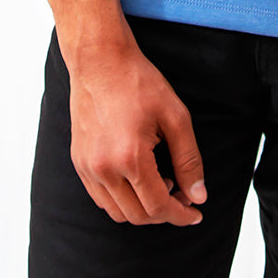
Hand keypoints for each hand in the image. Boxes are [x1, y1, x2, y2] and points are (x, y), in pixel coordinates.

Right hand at [66, 40, 207, 225]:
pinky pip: (101, 198)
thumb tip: (198, 196)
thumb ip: (188, 159)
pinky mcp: (79, 162)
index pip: (158, 206)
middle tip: (183, 195)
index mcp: (130, 157)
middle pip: (138, 216)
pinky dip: (122, 200)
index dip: (180, 215)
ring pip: (117, 212)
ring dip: (143, 209)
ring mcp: (87, 167)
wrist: (100, 61)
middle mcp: (104, 168)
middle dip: (165, 213)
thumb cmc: (139, 82)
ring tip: (162, 183)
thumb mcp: (175, 115)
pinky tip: (139, 178)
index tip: (196, 213)